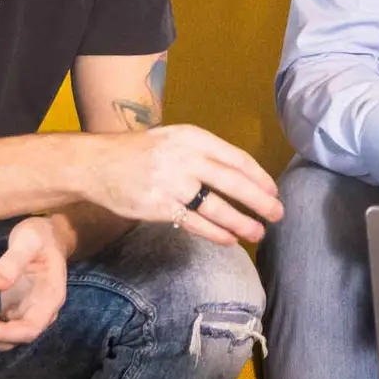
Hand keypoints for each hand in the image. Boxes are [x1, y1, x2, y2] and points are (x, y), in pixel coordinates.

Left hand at [0, 216, 66, 351]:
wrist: (44, 236)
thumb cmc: (41, 235)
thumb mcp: (30, 240)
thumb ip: (15, 260)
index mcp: (49, 300)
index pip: (28, 330)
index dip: (2, 334)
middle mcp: (38, 314)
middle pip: (6, 338)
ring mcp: (23, 315)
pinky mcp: (10, 312)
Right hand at [83, 124, 283, 245]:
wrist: (99, 164)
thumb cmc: (142, 152)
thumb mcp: (176, 139)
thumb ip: (205, 153)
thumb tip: (240, 173)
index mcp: (195, 138)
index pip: (237, 158)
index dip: (259, 176)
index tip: (274, 190)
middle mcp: (187, 158)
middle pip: (233, 182)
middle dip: (260, 200)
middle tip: (278, 213)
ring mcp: (173, 184)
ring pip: (217, 207)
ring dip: (241, 222)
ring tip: (258, 233)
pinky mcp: (160, 207)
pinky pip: (195, 224)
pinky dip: (215, 233)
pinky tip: (230, 240)